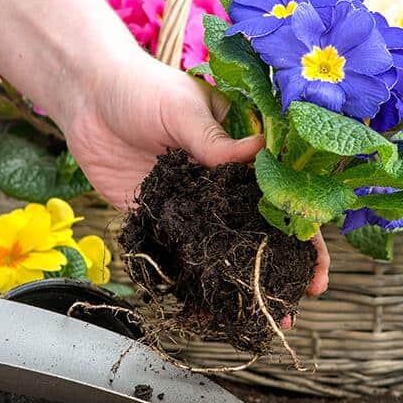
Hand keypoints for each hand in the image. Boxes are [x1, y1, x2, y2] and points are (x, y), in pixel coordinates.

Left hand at [52, 49, 329, 299]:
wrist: (85, 98)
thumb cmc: (141, 88)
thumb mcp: (182, 109)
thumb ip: (213, 140)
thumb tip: (259, 151)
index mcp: (241, 147)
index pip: (282, 188)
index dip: (303, 223)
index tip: (317, 258)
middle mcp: (223, 179)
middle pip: (261, 225)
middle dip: (285, 262)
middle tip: (302, 296)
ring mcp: (193, 201)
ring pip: (226, 246)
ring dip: (244, 278)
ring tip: (265, 314)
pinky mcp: (159, 216)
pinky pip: (181, 252)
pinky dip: (195, 280)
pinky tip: (211, 308)